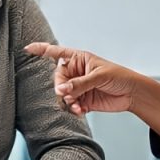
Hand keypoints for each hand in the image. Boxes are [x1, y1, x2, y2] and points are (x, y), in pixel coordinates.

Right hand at [24, 42, 140, 115]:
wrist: (132, 93)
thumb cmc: (119, 76)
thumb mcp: (98, 76)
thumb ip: (79, 83)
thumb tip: (61, 90)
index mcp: (79, 59)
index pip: (57, 53)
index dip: (42, 50)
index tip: (27, 48)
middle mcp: (76, 72)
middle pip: (58, 80)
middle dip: (60, 89)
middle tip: (67, 95)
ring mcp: (78, 87)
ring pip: (63, 95)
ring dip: (67, 101)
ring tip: (76, 106)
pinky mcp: (82, 100)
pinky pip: (70, 105)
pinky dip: (73, 109)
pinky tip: (80, 110)